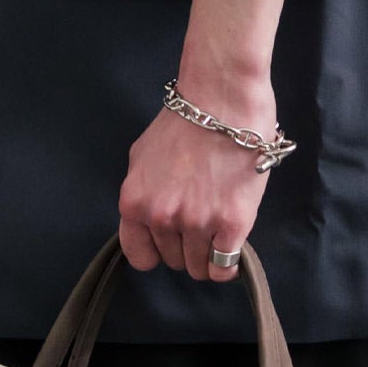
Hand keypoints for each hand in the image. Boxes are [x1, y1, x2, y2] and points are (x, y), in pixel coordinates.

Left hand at [117, 69, 276, 282]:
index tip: (170, 242)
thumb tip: (152, 219)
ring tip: (218, 230)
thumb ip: (144, 193)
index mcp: (135, 201)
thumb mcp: (144, 157)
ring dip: (208, 254)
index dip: (157, 252)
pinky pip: (223, 266)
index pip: (140, 256)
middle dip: (186, 248)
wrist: (222, 98)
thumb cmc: (187, 120)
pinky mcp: (231, 223)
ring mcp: (197, 222)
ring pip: (200, 268)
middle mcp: (162, 216)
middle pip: (174, 261)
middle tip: (201, 224)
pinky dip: (228, 265)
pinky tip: (231, 249)